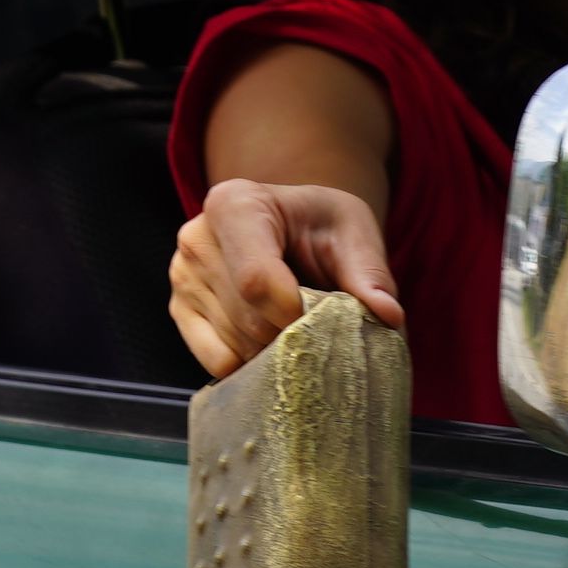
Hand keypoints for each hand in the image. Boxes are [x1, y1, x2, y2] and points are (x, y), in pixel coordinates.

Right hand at [168, 179, 403, 378]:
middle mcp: (198, 238)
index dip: (295, 315)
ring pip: (235, 345)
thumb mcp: (353, 232)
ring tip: (298, 326)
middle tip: (324, 327)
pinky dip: (252, 363)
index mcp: (235, 204)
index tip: (324, 322)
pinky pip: (218, 361)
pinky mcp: (180, 310)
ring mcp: (182, 276)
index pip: (256, 279)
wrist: (292, 226)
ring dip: (277, 351)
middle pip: (248, 319)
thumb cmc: (322, 224)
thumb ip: (369, 273)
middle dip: (294, 336)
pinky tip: (272, 341)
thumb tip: (388, 315)